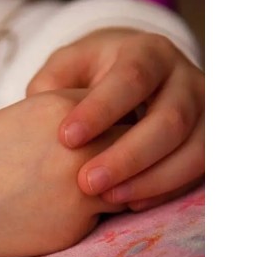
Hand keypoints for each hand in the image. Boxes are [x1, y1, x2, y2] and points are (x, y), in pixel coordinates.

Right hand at [0, 90, 125, 256]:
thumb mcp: (15, 122)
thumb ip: (58, 128)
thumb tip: (82, 143)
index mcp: (63, 107)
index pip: (116, 109)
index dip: (113, 124)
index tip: (109, 134)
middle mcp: (81, 145)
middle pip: (133, 144)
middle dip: (128, 154)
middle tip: (115, 165)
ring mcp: (81, 188)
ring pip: (129, 185)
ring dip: (118, 188)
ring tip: (92, 192)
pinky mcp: (73, 227)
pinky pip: (100, 220)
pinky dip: (89, 218)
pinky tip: (57, 216)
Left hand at [25, 28, 204, 210]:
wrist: (131, 77)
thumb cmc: (88, 78)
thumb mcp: (65, 70)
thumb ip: (52, 88)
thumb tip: (44, 123)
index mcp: (146, 52)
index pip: (131, 78)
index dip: (102, 110)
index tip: (67, 139)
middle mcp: (184, 77)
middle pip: (169, 118)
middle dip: (128, 155)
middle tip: (86, 182)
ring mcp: (205, 111)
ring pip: (193, 148)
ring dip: (151, 179)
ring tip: (108, 200)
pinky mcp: (211, 140)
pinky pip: (199, 170)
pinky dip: (167, 190)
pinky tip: (132, 204)